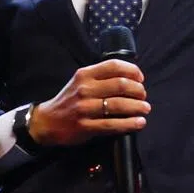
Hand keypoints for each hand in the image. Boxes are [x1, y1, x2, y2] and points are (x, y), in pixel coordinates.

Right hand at [30, 59, 149, 146]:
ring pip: (119, 104)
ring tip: (145, 109)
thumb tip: (130, 77)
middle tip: (143, 96)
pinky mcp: (86, 126)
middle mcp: (85, 89)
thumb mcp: (80, 82)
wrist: (47, 122)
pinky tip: (139, 122)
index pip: (114, 66)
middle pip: (121, 85)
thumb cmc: (69, 100)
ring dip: (138, 106)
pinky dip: (130, 123)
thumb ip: (100, 77)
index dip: (132, 70)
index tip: (140, 78)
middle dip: (138, 90)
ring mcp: (85, 108)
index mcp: (85, 74)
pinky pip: (113, 124)